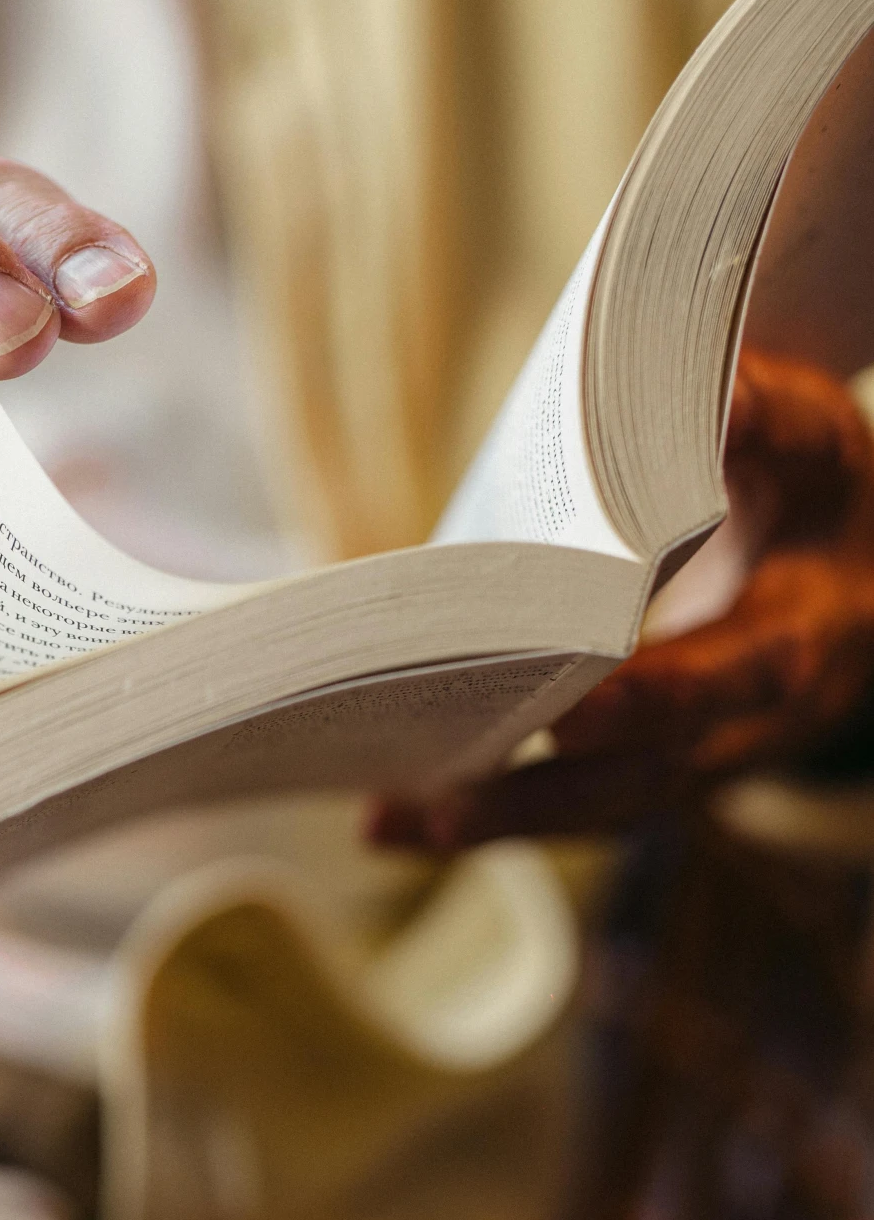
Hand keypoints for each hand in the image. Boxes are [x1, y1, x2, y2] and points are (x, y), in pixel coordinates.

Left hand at [371, 349, 873, 848]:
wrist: (854, 573)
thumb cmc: (814, 491)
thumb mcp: (814, 443)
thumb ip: (770, 420)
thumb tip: (725, 399)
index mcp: (803, 633)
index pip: (734, 677)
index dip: (656, 700)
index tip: (567, 717)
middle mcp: (760, 719)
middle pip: (653, 773)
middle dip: (550, 793)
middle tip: (447, 802)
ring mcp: (712, 757)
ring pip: (606, 808)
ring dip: (500, 820)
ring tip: (393, 819)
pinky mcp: (662, 770)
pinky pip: (576, 807)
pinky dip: (490, 815)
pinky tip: (394, 819)